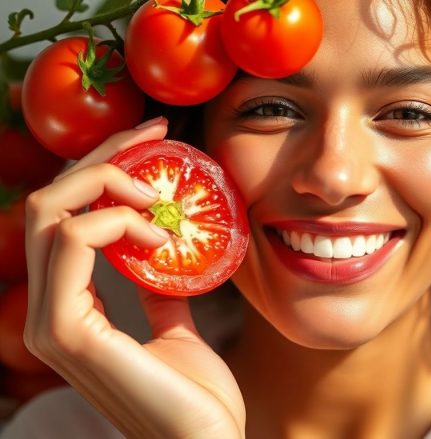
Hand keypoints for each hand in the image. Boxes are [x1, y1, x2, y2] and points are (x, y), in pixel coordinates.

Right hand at [23, 118, 245, 438]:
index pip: (66, 217)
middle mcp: (49, 311)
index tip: (156, 140)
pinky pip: (72, 243)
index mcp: (70, 307)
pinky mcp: (68, 332)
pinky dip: (114, 221)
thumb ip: (160, 288)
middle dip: (102, 158)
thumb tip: (165, 250)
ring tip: (160, 197)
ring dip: (107, 184)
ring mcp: (51, 323)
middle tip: (156, 138)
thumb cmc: (195, 397)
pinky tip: (156, 233)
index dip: (103, 168)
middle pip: (50, 203)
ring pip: (49, 213)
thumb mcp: (177, 327)